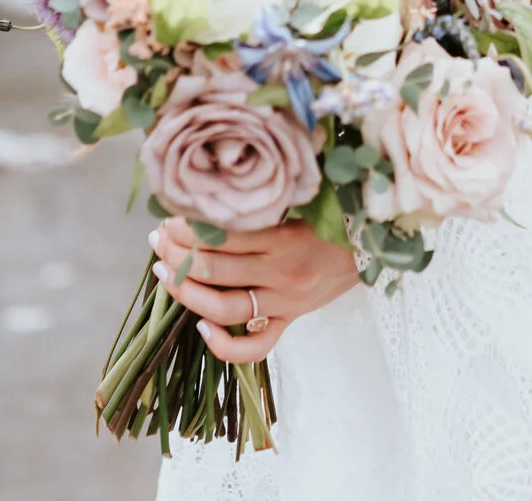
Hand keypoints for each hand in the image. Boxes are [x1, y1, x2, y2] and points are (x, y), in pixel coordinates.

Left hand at [148, 216, 360, 362]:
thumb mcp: (305, 199)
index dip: (186, 228)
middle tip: (156, 241)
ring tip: (163, 274)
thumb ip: (267, 195)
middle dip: (176, 255)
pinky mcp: (289, 321)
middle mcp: (282, 274)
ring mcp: (285, 303)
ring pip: (224, 308)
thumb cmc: (335, 215)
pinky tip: (201, 328)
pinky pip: (255, 347)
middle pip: (215, 269)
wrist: (374, 245)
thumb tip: (219, 184)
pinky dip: (224, 345)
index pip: (222, 236)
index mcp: (285, 238)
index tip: (167, 218)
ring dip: (186, 292)